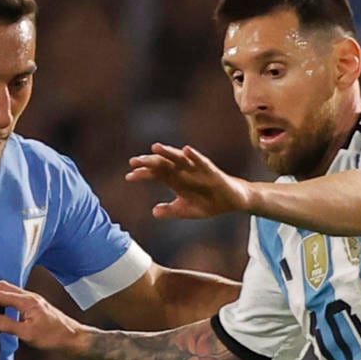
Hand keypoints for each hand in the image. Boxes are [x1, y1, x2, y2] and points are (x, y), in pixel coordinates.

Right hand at [0, 280, 90, 354]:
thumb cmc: (54, 337)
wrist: (75, 338)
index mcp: (27, 301)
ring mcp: (32, 299)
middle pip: (1, 286)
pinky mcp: (34, 304)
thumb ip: (7, 325)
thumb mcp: (28, 334)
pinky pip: (12, 294)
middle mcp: (29, 296)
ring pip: (7, 288)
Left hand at [126, 143, 253, 219]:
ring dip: (168, 152)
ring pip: (179, 158)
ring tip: (155, 147)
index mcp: (175, 179)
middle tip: (134, 161)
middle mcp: (183, 171)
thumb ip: (171, 210)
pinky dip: (194, 155)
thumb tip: (154, 212)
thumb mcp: (186, 210)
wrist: (231, 202)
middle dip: (149, 162)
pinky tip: (186, 150)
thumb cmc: (209, 203)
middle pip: (163, 163)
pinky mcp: (211, 170)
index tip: (128, 177)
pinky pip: (201, 161)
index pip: (155, 174)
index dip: (142, 174)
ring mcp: (196, 169)